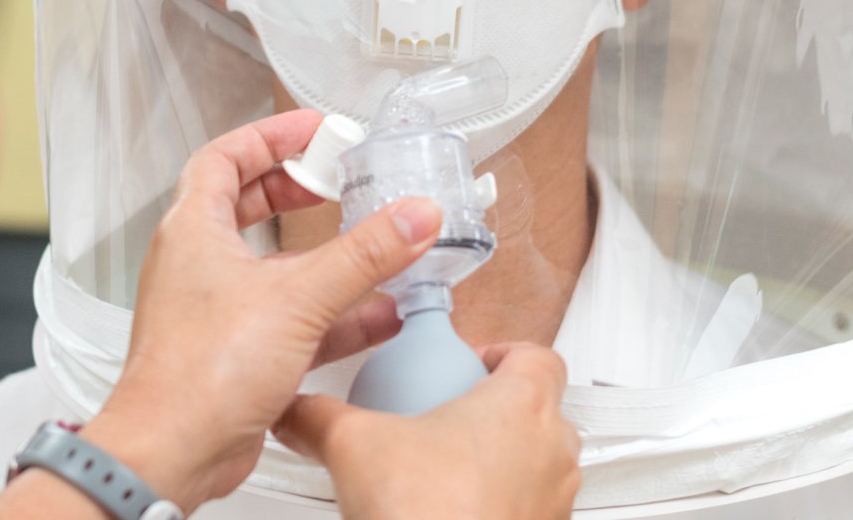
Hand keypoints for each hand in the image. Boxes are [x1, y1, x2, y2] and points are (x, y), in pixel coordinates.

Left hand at [82, 110, 442, 513]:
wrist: (172, 452)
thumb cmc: (199, 372)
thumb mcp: (297, 297)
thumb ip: (363, 255)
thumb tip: (412, 216)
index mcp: (193, 230)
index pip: (224, 157)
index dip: (270, 136)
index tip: (314, 131)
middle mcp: (199, 264)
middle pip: (245, 204)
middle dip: (294, 189)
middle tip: (335, 180)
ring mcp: (217, 308)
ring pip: (274, 265)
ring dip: (323, 255)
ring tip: (369, 242)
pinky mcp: (237, 351)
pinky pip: (290, 316)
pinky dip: (332, 311)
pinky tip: (377, 314)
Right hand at [273, 343, 580, 519]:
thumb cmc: (428, 515)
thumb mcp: (353, 444)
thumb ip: (320, 416)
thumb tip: (298, 410)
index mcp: (522, 405)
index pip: (536, 354)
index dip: (500, 350)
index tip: (464, 360)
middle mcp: (552, 451)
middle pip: (540, 407)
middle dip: (494, 406)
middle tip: (447, 412)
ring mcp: (554, 502)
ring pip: (538, 461)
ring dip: (501, 457)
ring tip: (444, 466)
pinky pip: (528, 506)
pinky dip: (498, 501)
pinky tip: (449, 510)